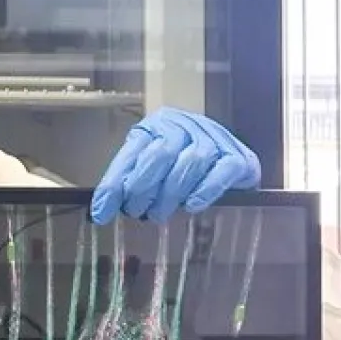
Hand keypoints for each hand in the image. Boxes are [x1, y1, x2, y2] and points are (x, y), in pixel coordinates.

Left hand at [90, 107, 260, 224]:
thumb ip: (127, 183)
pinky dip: (205, 189)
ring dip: (172, 192)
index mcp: (156, 126)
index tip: (102, 212)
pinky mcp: (239, 156)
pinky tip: (192, 205)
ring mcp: (215, 138)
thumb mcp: (149, 169)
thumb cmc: (181, 167)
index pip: (131, 154)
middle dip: (143, 187)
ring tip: (159, 213)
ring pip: (192, 160)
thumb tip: (101, 211)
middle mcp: (185, 126)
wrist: (228, 158)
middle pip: (161, 154)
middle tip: (137, 211)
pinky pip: (223, 170)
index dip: (114, 184)